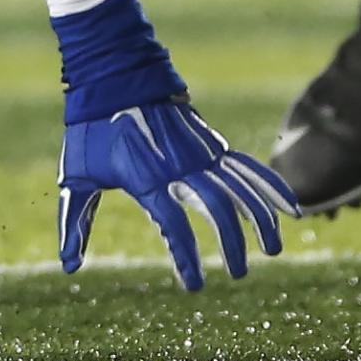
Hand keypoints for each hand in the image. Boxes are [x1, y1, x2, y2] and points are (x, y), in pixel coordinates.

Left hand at [58, 96, 297, 290]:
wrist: (116, 74)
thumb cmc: (91, 129)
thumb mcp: (76, 176)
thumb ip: (75, 223)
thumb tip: (69, 266)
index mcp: (146, 177)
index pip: (173, 224)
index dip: (186, 256)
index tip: (195, 285)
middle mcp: (180, 165)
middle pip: (216, 208)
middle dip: (231, 243)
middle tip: (237, 273)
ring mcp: (201, 151)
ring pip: (240, 187)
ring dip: (260, 219)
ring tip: (272, 251)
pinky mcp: (212, 143)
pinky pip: (247, 167)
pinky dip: (271, 186)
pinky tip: (291, 208)